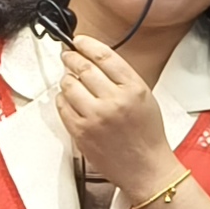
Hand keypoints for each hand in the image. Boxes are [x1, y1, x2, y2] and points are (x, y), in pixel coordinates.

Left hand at [54, 32, 184, 197]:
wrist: (145, 168)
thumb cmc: (147, 134)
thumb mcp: (145, 97)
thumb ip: (122, 78)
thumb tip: (94, 59)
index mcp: (133, 88)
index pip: (104, 56)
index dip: (87, 44)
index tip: (79, 41)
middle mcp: (114, 100)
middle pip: (83, 67)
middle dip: (71, 57)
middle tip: (68, 56)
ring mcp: (95, 117)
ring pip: (68, 84)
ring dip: (66, 79)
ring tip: (70, 80)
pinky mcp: (80, 132)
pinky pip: (62, 106)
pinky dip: (62, 99)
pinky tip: (70, 100)